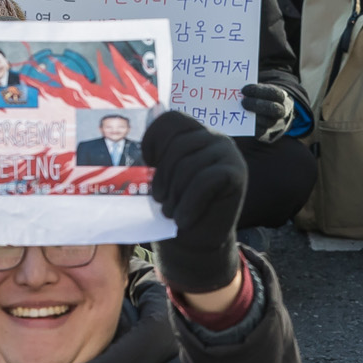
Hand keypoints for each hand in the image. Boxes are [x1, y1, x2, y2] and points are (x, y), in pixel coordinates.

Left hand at [143, 111, 248, 293]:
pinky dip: (189, 203)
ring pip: (189, 165)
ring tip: (171, 212)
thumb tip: (126, 134)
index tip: (148, 164)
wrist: (197, 242)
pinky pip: (205, 181)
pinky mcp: (236, 173)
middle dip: (163, 176)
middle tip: (161, 200)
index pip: (171, 119)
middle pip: (177, 145)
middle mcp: (216, 138)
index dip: (153, 138)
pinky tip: (183, 220)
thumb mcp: (162, 177)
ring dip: (174, 194)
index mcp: (196, 134)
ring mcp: (229, 154)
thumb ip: (156, 155)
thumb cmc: (175, 207)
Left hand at [239, 82, 295, 143]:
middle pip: (273, 109)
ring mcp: (276, 124)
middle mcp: (282, 111)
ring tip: (240, 111)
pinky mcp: (267, 135)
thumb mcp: (263, 91)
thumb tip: (236, 87)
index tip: (243, 90)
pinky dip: (249, 126)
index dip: (258, 91)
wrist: (273, 116)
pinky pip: (259, 132)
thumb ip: (253, 90)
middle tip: (242, 102)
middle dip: (256, 104)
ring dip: (251, 116)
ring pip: (266, 122)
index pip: (273, 93)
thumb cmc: (264, 99)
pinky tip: (240, 120)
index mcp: (282, 98)